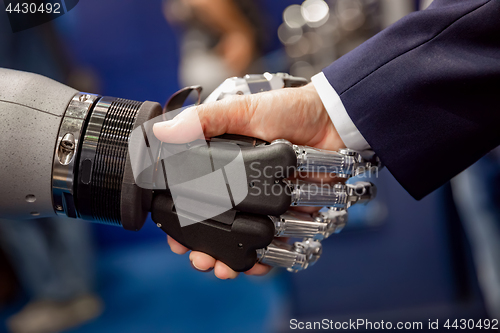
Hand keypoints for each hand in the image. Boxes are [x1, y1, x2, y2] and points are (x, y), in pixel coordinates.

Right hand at [153, 83, 344, 278]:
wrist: (333, 119)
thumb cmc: (287, 110)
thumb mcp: (242, 110)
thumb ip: (205, 120)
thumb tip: (163, 133)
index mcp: (224, 165)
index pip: (195, 198)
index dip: (182, 220)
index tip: (175, 238)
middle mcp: (243, 187)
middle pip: (218, 225)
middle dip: (204, 248)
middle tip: (199, 259)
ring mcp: (266, 203)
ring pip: (243, 238)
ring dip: (230, 258)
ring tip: (221, 268)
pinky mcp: (290, 213)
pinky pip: (275, 242)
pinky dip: (264, 259)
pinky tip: (253, 266)